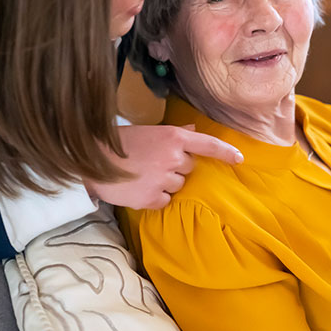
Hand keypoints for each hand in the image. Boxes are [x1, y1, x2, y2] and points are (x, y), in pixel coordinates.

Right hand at [84, 124, 242, 208]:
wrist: (91, 160)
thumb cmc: (119, 143)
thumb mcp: (149, 132)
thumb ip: (174, 134)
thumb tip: (194, 129)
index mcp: (173, 137)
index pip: (208, 145)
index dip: (226, 152)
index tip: (239, 159)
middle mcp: (173, 158)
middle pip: (189, 168)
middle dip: (176, 167)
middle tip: (152, 163)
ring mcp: (163, 179)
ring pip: (177, 186)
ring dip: (165, 183)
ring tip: (142, 175)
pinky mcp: (151, 198)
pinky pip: (164, 201)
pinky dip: (154, 198)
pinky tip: (138, 187)